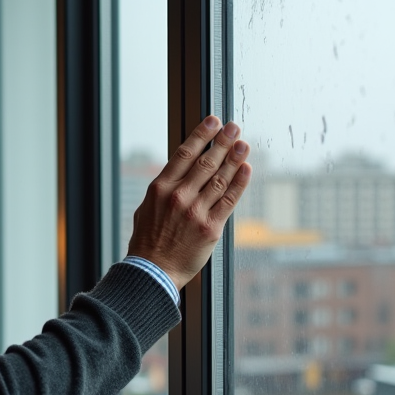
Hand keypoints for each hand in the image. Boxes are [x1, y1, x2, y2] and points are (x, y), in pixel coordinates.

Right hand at [127, 116, 251, 290]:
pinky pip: (229, 201)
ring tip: (244, 144)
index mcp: (160, 188)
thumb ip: (164, 189)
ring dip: (235, 158)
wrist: (152, 272)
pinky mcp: (210, 228)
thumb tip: (179, 172)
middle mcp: (179, 196)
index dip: (202, 135)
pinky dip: (239, 183)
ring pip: (220, 178)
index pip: (185, 153)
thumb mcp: (147, 208)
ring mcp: (196, 212)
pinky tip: (247, 169)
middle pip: (206, 162)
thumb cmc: (148, 242)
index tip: (214, 121)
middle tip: (235, 127)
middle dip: (223, 141)